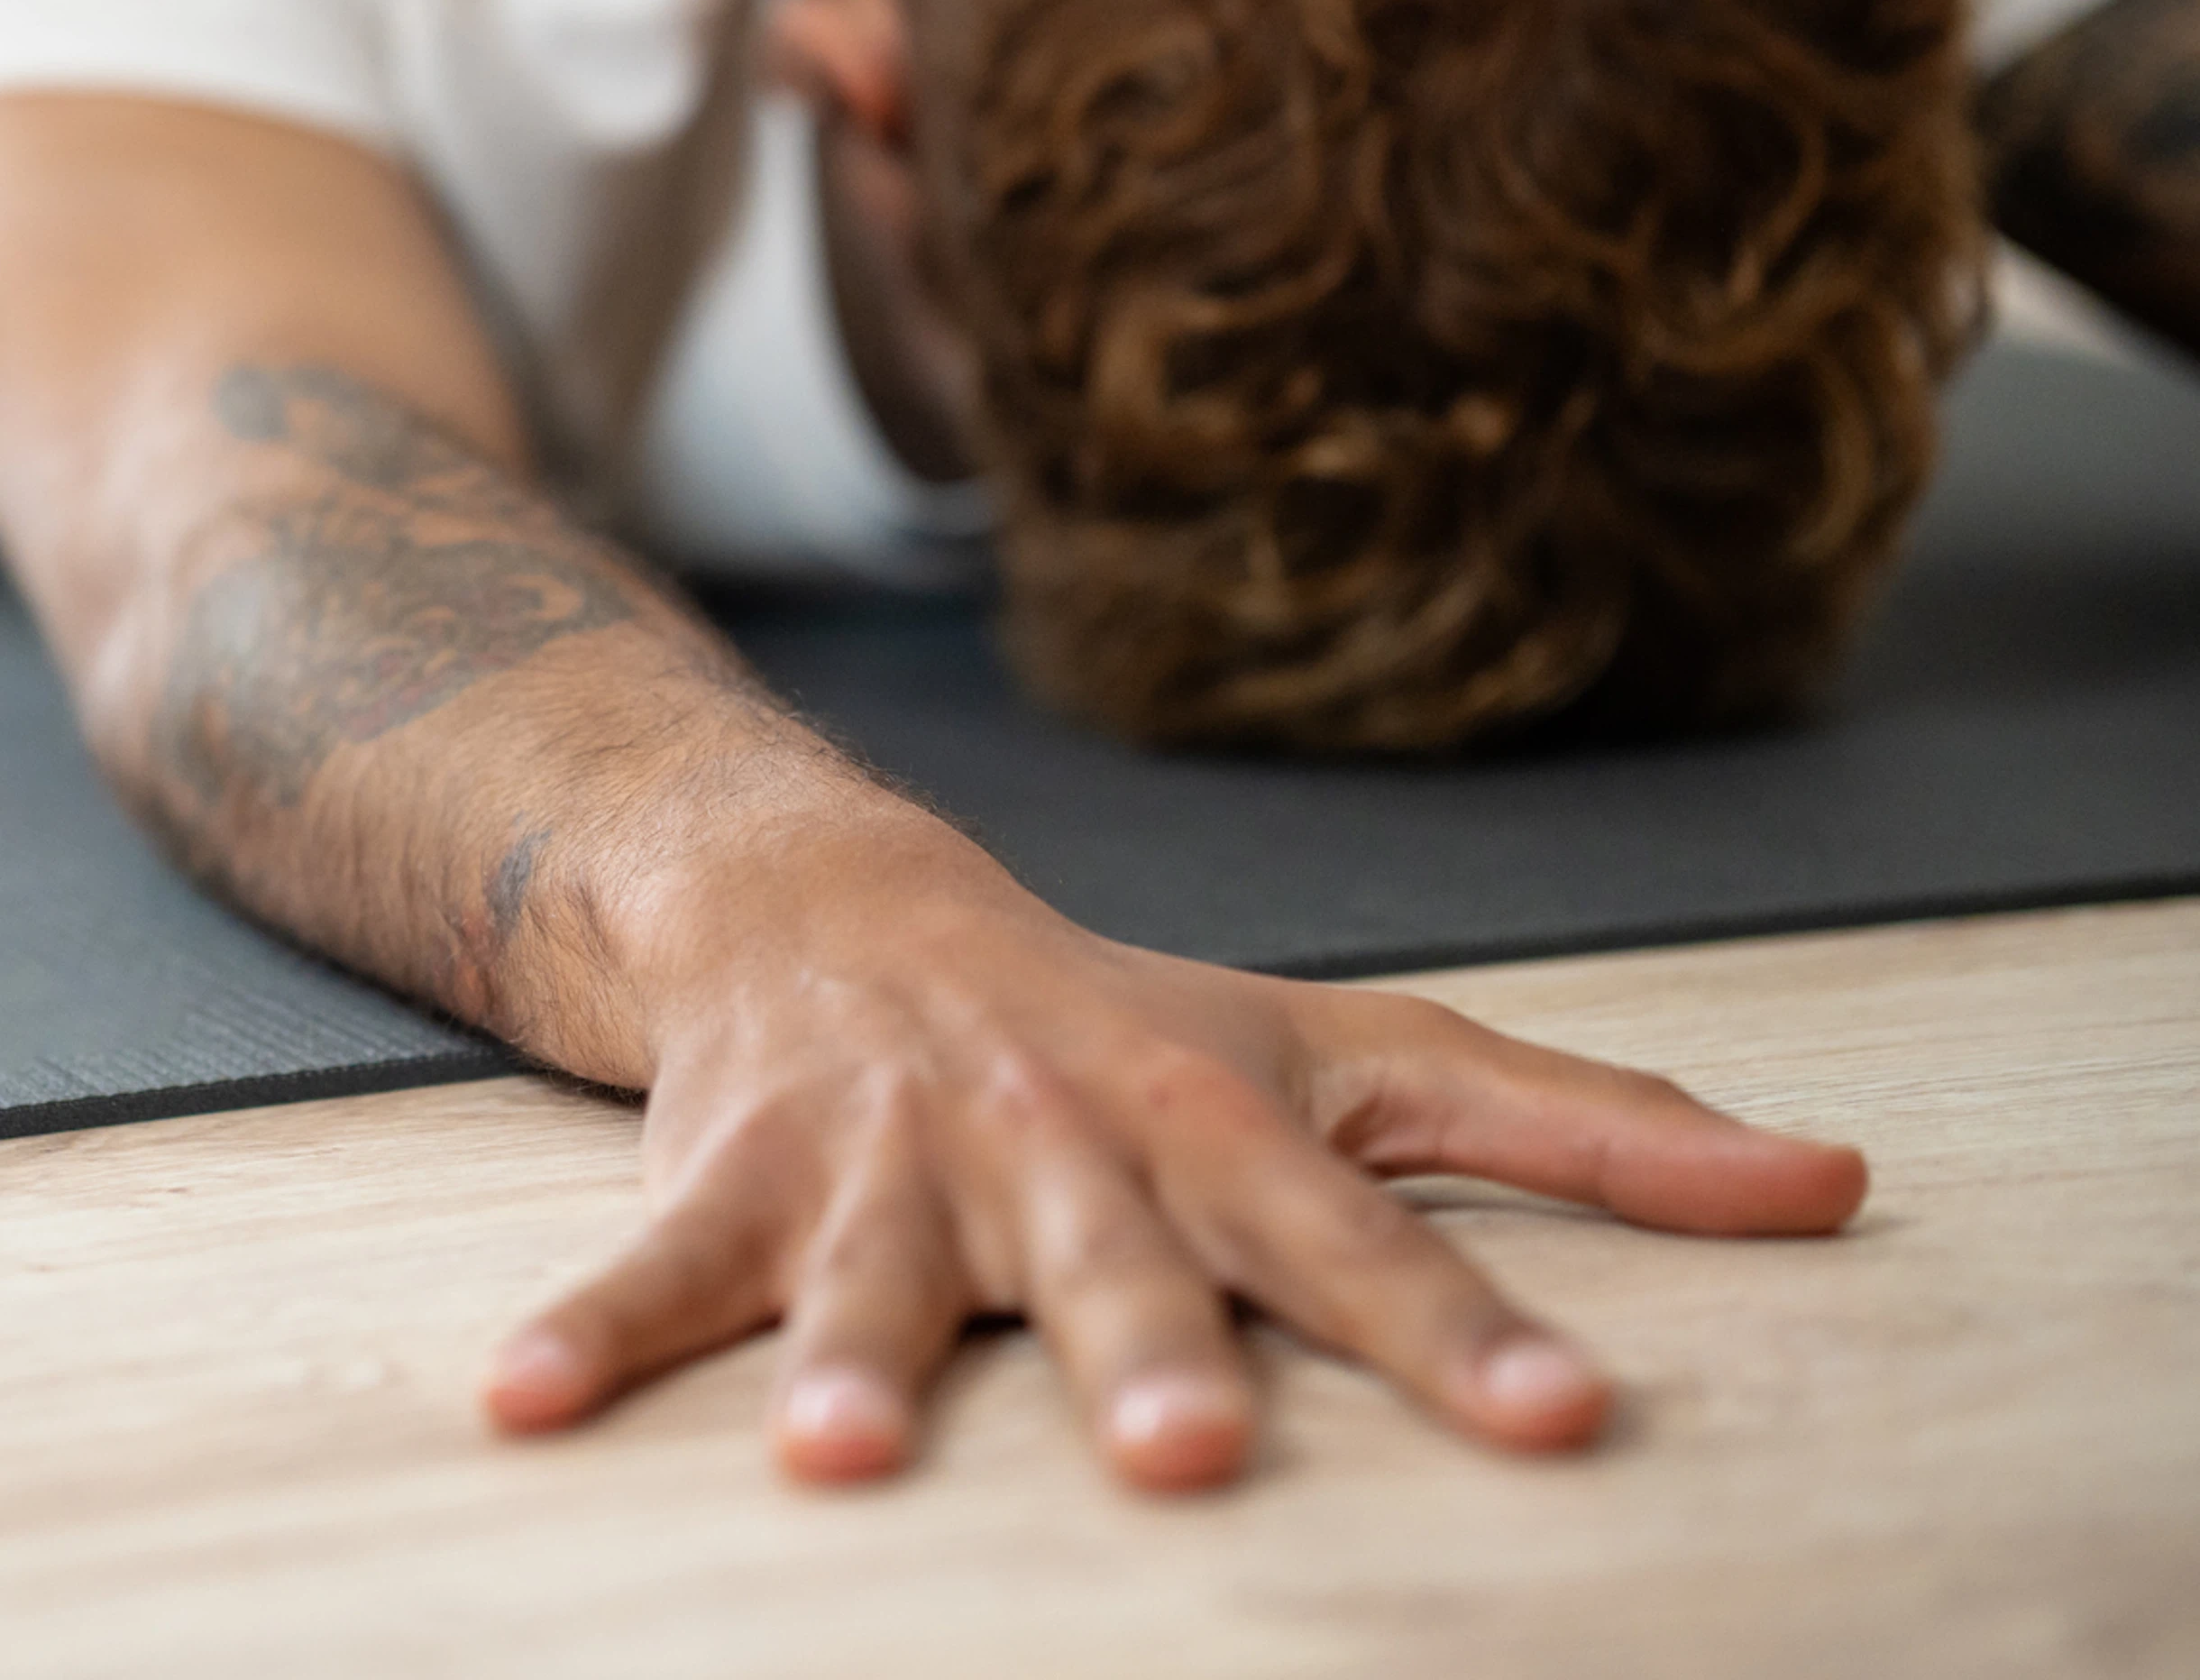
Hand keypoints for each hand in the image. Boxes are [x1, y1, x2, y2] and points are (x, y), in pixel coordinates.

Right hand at [479, 832, 1866, 1491]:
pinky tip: (520, 1409)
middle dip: (1141, 1350)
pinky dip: (588, 1332)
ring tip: (841, 1460)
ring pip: (868, 1268)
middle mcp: (1054, 1144)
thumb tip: (1838, 1185)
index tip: (1566, 1423)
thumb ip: (1578, 1133)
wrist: (841, 898)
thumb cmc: (1133, 1020)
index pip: (1357, 1240)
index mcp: (1212, 1126)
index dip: (1462, 1328)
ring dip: (849, 1356)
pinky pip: (656, 1264)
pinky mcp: (737, 1170)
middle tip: (1186, 1456)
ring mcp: (883, 1157)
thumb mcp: (1354, 1055)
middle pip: (1110, 1262)